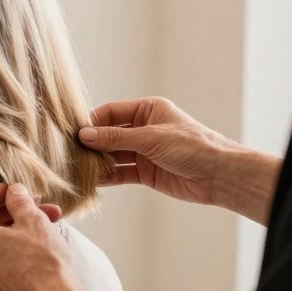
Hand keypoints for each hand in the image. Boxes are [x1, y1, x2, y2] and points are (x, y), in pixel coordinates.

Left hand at [0, 183, 82, 290]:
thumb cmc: (42, 262)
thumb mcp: (32, 220)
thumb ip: (18, 200)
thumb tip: (13, 191)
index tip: (13, 190)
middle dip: (14, 211)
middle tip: (39, 204)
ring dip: (19, 228)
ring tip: (50, 220)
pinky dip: (13, 247)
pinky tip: (40, 241)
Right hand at [79, 97, 235, 205]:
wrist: (219, 176)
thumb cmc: (192, 147)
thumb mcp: (151, 138)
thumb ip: (116, 138)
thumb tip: (85, 135)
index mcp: (148, 110)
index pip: (112, 112)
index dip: (93, 122)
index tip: (75, 132)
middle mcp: (144, 129)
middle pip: (109, 134)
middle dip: (92, 143)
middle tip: (72, 151)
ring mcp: (144, 152)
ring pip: (113, 155)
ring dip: (97, 161)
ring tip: (78, 167)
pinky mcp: (145, 172)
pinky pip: (120, 173)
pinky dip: (107, 176)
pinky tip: (93, 180)